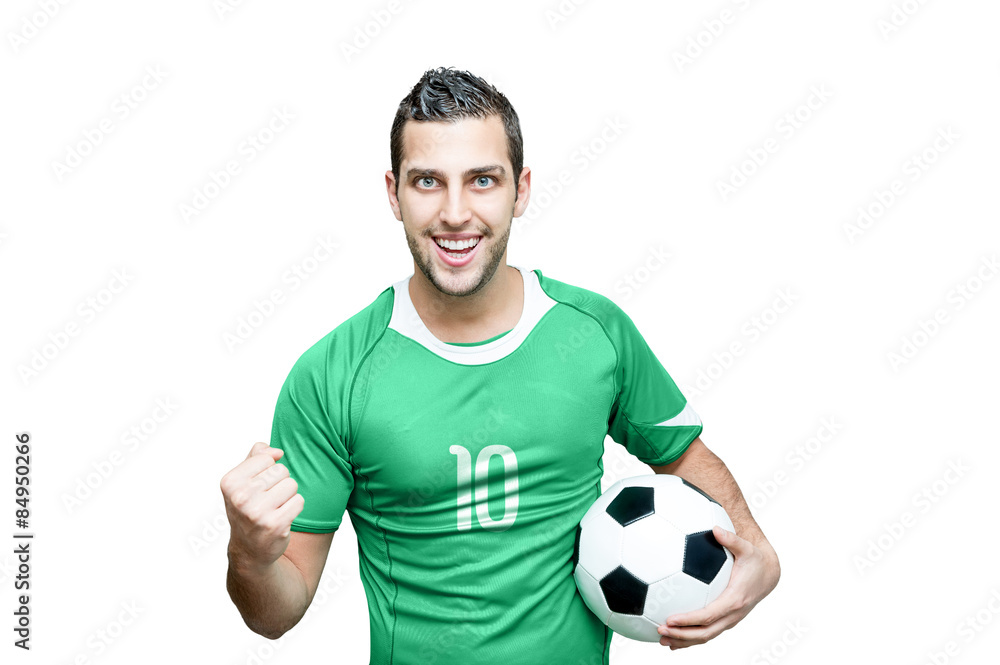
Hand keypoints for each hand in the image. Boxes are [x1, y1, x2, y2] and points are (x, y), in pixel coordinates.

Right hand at [220, 441, 303, 571]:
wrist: (249, 549)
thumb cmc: (248, 508)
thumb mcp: (242, 480)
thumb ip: (256, 456)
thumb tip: (277, 451)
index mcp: (230, 482)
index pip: (266, 457)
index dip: (268, 469)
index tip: (257, 486)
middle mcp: (241, 497)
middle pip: (281, 470)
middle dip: (279, 482)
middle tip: (267, 499)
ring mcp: (257, 512)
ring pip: (292, 484)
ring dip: (288, 495)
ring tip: (274, 508)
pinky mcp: (276, 525)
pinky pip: (299, 501)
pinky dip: (294, 507)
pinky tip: (281, 517)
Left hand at [658, 525, 779, 649]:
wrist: (768, 575)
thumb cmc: (754, 560)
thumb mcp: (746, 548)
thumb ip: (731, 539)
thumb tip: (715, 528)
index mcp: (734, 600)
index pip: (708, 615)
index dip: (689, 620)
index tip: (670, 619)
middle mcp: (732, 615)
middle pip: (705, 632)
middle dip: (681, 635)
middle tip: (659, 630)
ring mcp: (730, 620)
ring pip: (705, 637)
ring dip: (683, 641)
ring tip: (661, 639)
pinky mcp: (726, 620)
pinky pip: (707, 632)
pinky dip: (690, 639)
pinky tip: (673, 639)